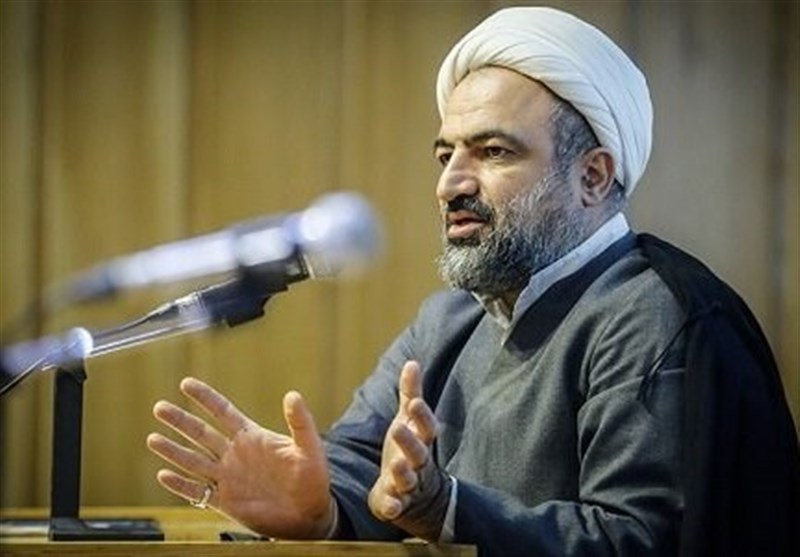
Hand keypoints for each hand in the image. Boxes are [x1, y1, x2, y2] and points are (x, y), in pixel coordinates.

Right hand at [146, 377, 333, 538]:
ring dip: (173, 450)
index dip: (205, 397)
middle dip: (180, 420)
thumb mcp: (309, 447)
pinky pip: (198, 492)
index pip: (223, 412)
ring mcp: (228, 478)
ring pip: (194, 460)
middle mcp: (235, 455)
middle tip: (159, 407)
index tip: (186, 383)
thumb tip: (293, 394)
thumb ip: (300, 422)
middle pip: (201, 433)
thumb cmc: (313, 479)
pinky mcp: (225, 502)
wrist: (310, 515)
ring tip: (152, 438)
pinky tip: (164, 475)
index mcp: (252, 437)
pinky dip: (180, 485)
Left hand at [368, 361, 451, 539]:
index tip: (414, 402)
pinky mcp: (397, 503)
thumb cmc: (411, 448)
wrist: (420, 495)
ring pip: (408, 480)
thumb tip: (412, 362)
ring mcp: (409, 485)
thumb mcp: (408, 420)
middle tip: (398, 428)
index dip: (421, 416)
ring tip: (395, 464)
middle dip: (409, 441)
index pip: (426, 427)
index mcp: (421, 441)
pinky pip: (397, 507)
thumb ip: (410, 393)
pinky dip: (394, 507)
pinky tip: (390, 506)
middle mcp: (418, 463)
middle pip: (418, 452)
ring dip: (403, 472)